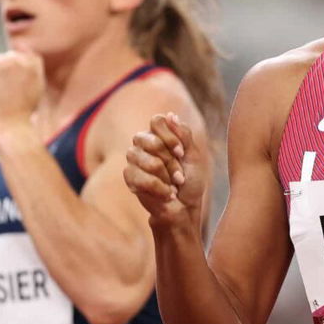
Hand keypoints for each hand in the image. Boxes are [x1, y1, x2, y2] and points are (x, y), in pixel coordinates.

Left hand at [0, 51, 43, 137]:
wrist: (10, 129)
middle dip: (0, 74)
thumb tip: (21, 43)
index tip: (15, 87)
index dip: (13, 73)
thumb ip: (32, 59)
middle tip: (7, 94)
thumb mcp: (37, 82)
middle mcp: (5, 59)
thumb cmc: (25, 109)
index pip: (13, 56)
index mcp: (24, 59)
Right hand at [124, 113, 205, 229]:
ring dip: (167, 177)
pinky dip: (160, 189)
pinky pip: (143, 179)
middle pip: (152, 141)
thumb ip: (184, 135)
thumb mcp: (194, 156)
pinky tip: (166, 194)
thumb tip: (171, 115)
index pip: (157, 121)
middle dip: (171, 162)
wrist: (184, 208)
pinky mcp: (129, 177)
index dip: (170, 138)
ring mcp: (133, 159)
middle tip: (180, 175)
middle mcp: (143, 143)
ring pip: (149, 161)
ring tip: (173, 185)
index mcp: (158, 134)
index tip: (181, 153)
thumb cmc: (190, 181)